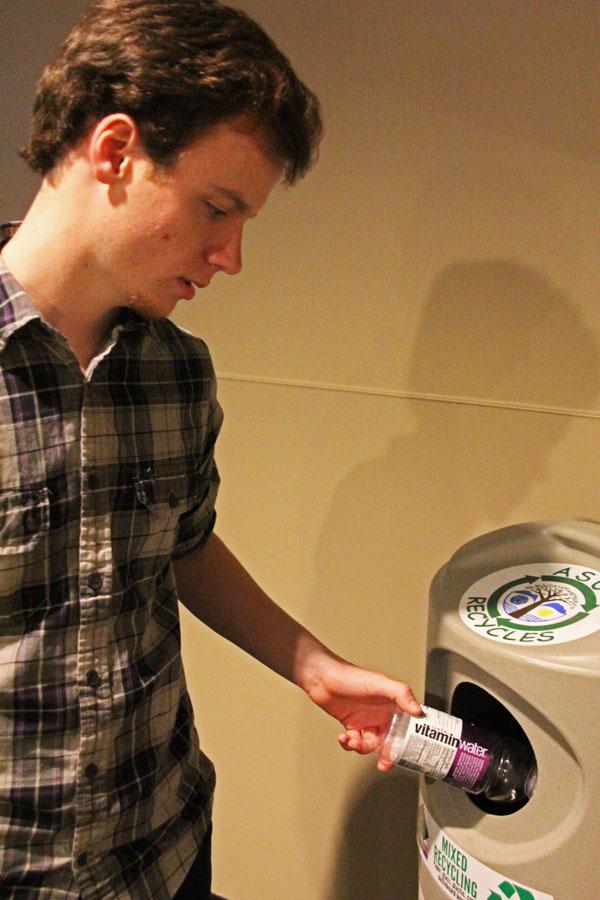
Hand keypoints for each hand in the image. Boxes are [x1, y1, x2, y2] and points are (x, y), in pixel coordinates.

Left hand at [303, 656, 420, 771]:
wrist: (323, 678)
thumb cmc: (351, 676)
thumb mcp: (380, 683)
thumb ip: (401, 694)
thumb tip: (417, 711)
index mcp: (391, 704)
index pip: (404, 728)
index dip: (405, 743)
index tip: (404, 756)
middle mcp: (379, 713)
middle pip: (387, 740)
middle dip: (385, 754)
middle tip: (383, 764)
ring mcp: (365, 720)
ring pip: (369, 744)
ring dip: (361, 747)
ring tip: (353, 742)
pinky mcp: (351, 724)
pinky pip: (354, 741)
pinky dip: (349, 744)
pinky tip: (344, 738)